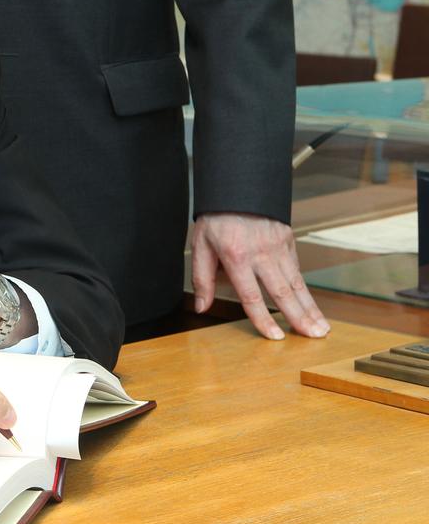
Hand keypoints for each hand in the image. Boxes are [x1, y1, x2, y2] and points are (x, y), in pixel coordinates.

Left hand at [191, 212, 328, 339]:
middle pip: (282, 292)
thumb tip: (201, 307)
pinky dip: (305, 288)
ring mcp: (278, 246)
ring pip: (297, 282)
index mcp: (236, 257)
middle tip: (315, 337)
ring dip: (311, 307)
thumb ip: (202, 278)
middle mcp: (260, 253)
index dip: (263, 319)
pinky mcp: (288, 239)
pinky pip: (296, 268)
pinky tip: (311, 305)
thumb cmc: (215, 218)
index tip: (276, 337)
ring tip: (322, 327)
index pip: (252, 296)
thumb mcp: (200, 246)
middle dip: (300, 317)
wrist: (237, 185)